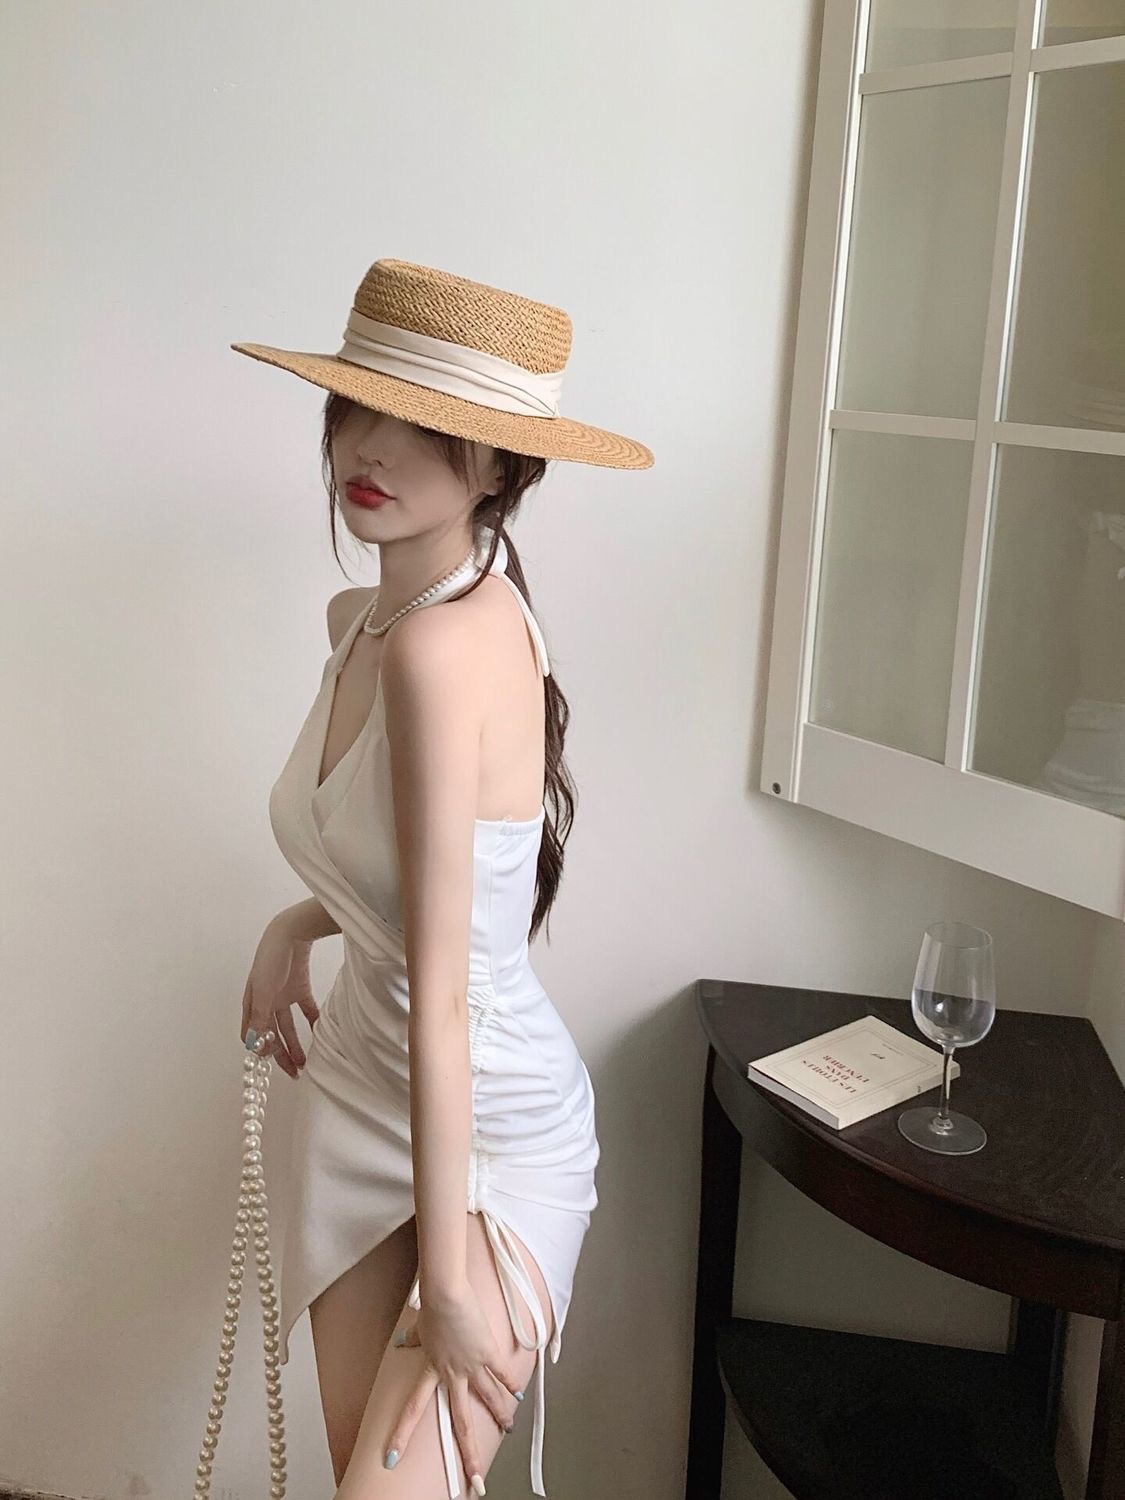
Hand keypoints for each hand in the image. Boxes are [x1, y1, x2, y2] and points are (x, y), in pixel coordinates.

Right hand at [240, 915, 320, 1078]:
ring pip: (288, 1027)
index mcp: (252, 1003)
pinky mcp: (300, 987)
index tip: (272, 1062)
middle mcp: (266, 1002)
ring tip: (305, 1064)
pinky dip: (313, 1022)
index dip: (259, 1050)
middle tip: (293, 1074)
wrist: (291, 931)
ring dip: (295, 1045)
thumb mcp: (262, 991)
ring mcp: (283, 995)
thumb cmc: (271, 959)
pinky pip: (307, 1011)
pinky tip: (322, 1035)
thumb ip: (259, 1018)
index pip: (251, 1034)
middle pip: (271, 1034)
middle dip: (280, 1054)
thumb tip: (251, 1045)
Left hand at [385, 1286, 523, 1491]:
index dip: (401, 1433)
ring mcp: (471, 1366)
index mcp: (432, 1371)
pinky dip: (511, 1384)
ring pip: (488, 1399)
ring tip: (508, 1430)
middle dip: (469, 1453)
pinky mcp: (488, 1352)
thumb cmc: (432, 1307)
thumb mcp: (419, 1328)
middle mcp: (452, 1375)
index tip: (392, 1458)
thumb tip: (401, 1343)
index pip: (412, 1409)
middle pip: (461, 1422)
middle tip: (475, 1480)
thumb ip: (412, 1340)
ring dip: (500, 1416)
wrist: (447, 1294)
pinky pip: (501, 1373)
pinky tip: (519, 1396)